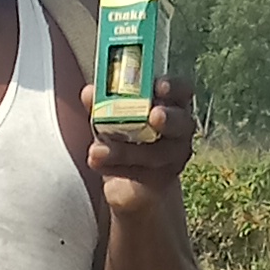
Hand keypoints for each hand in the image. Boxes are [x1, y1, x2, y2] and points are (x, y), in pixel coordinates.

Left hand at [87, 70, 195, 207]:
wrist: (131, 183)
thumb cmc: (126, 136)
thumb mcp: (112, 117)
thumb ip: (102, 104)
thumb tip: (88, 92)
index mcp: (172, 104)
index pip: (181, 90)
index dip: (173, 87)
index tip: (159, 86)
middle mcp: (180, 130)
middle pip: (180, 123)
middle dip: (168, 119)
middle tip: (154, 116)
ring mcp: (174, 157)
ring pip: (155, 153)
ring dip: (125, 151)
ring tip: (96, 151)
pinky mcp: (161, 180)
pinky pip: (141, 173)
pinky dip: (115, 168)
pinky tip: (96, 163)